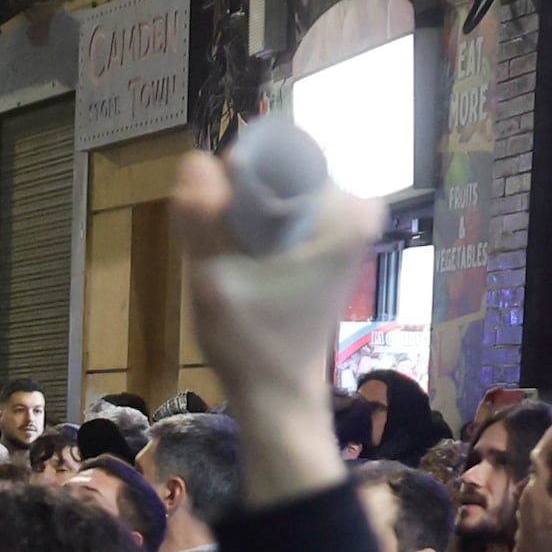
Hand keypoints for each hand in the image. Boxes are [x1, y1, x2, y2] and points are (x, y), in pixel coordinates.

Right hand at [165, 148, 385, 509]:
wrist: (278, 396)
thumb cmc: (251, 344)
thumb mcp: (213, 279)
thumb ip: (200, 217)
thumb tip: (194, 160)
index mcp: (344, 212)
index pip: (275, 155)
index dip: (231, 178)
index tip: (213, 221)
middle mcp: (357, 211)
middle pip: (275, 173)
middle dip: (237, 202)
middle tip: (223, 253)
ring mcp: (348, 227)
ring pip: (274, 194)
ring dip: (242, 220)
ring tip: (235, 266)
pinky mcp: (333, 244)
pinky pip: (281, 214)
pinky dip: (256, 233)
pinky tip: (245, 271)